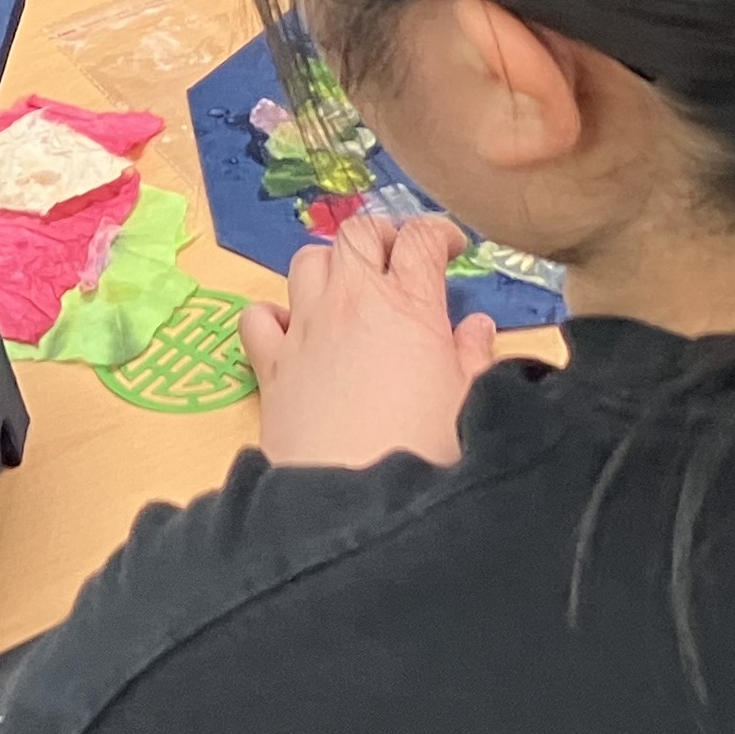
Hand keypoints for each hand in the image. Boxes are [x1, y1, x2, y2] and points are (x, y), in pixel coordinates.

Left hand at [243, 213, 498, 471]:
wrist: (355, 500)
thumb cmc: (425, 451)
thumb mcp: (469, 401)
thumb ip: (474, 356)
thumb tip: (475, 327)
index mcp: (409, 304)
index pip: (421, 239)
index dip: (439, 234)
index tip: (451, 250)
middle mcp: (352, 302)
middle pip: (357, 233)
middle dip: (381, 235)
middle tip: (399, 257)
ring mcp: (305, 329)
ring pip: (307, 260)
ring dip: (329, 264)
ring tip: (347, 289)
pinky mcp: (271, 364)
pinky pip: (259, 315)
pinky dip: (273, 314)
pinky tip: (293, 331)